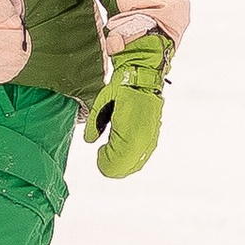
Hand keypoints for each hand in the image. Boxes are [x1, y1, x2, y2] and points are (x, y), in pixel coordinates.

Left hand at [84, 33, 171, 178]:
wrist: (144, 76)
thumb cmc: (123, 87)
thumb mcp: (102, 102)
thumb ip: (95, 123)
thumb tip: (90, 140)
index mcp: (130, 133)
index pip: (115, 163)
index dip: (104, 162)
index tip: (98, 151)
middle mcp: (143, 140)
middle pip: (125, 168)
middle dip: (112, 164)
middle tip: (102, 152)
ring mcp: (151, 139)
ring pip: (135, 164)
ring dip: (122, 162)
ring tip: (111, 148)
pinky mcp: (154, 136)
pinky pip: (143, 156)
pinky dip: (132, 157)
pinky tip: (124, 147)